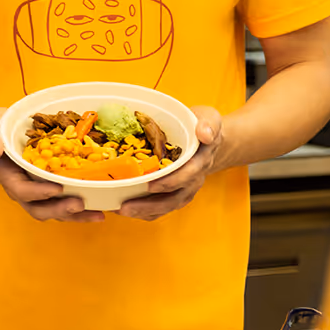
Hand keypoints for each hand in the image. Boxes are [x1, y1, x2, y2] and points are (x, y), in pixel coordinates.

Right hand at [0, 109, 104, 222]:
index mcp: (8, 177)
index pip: (22, 190)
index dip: (39, 192)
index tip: (57, 188)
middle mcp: (21, 190)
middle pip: (39, 209)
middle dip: (60, 210)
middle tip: (81, 204)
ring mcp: (35, 193)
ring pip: (54, 212)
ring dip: (75, 216)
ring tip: (98, 215)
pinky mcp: (48, 190)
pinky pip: (63, 203)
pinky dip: (80, 209)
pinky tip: (99, 207)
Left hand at [118, 107, 222, 221]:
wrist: (208, 141)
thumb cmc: (202, 126)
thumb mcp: (208, 118)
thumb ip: (208, 124)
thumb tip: (205, 134)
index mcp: (200, 160)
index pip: (187, 174)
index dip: (170, 182)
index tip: (150, 186)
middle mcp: (194, 179)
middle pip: (174, 198)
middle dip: (149, 205)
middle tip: (125, 207)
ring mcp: (185, 189)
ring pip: (166, 206)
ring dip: (144, 211)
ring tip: (121, 210)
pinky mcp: (177, 194)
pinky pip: (162, 208)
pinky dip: (144, 211)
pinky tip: (125, 209)